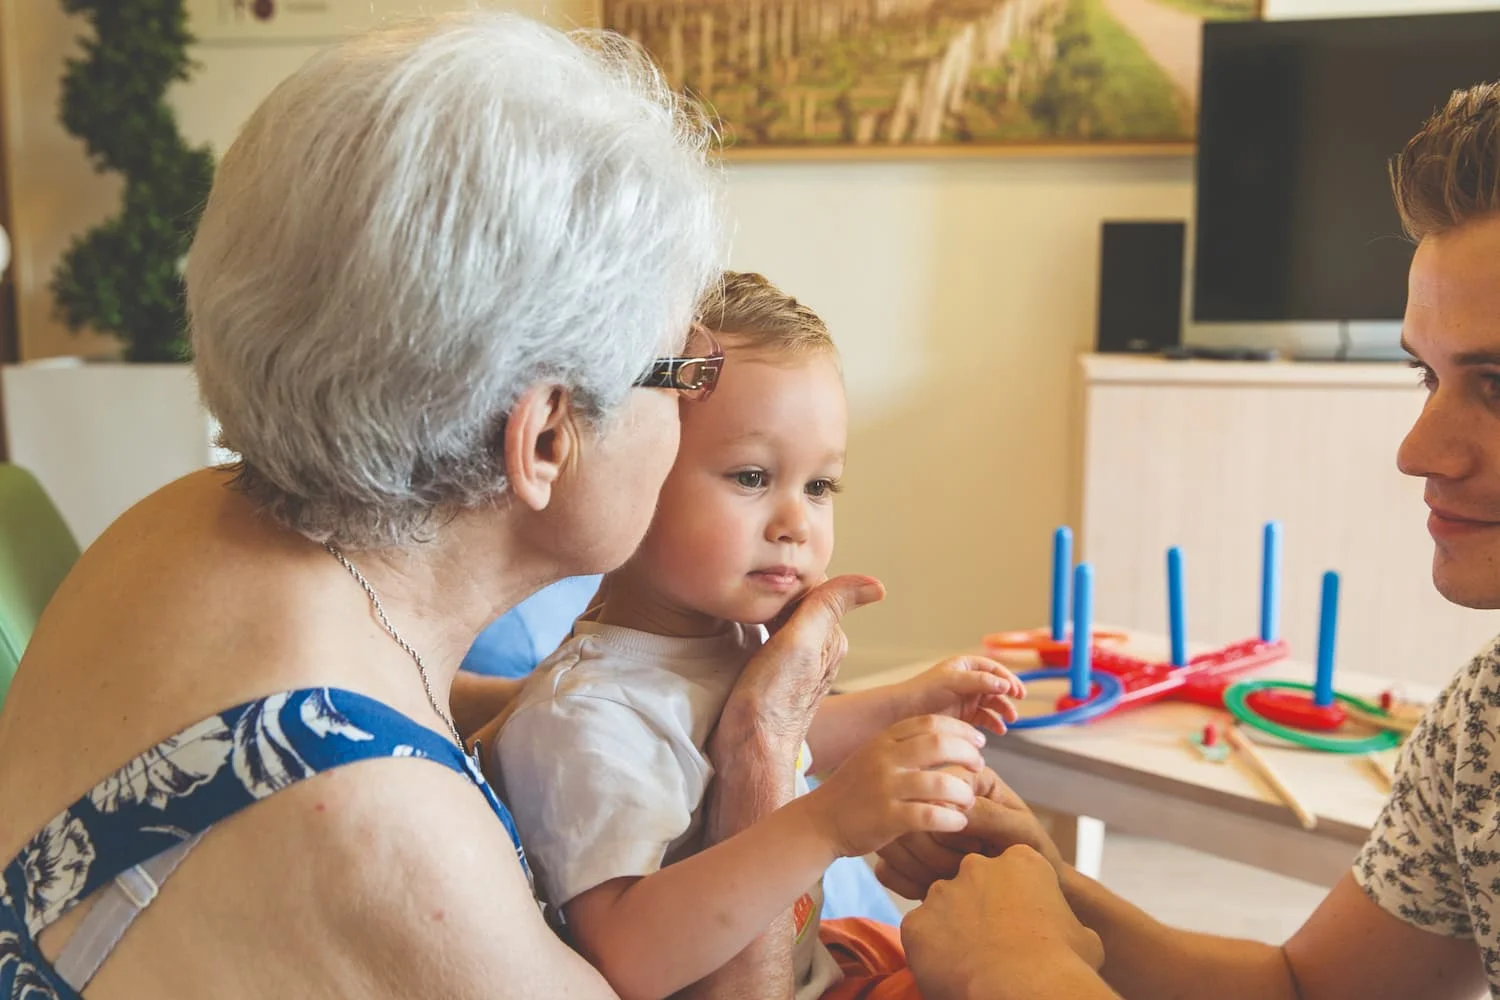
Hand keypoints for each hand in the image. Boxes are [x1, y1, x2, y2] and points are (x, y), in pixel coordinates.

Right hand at [712, 574, 885, 759]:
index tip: (771, 574)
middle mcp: (819, 651)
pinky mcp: (775, 676)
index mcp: (831, 640)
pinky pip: (772, 635)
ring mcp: (797, 665)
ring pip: (786, 617)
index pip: (818, 587)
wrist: (748, 749)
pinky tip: (746, 627)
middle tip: (754, 588)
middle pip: (801, 601)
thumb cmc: (772, 700)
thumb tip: (877, 584)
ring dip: (770, 606)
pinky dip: (761, 624)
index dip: (794, 577)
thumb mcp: (802, 642)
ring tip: (749, 602)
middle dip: (782, 590)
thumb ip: (830, 606)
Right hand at [802, 715, 985, 857]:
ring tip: (969, 800)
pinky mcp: (886, 818)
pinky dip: (951, 819)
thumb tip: (946, 740)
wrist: (819, 822)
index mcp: (883, 740)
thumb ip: (903, 747)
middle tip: (979, 767)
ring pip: (939, 782)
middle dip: (968, 754)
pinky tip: (958, 823)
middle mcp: (884, 759)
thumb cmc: (854, 791)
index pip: (931, 722)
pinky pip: (930, 816)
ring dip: (963, 792)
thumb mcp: (874, 757)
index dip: (961, 730)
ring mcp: (885, 788)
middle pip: (939, 744)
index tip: (978, 741)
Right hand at [875, 767, 1063, 898]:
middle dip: (936, 852)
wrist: (1026, 891)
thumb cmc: (1030, 852)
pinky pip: (885, 868)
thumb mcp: (1018, 830)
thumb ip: (988, 815)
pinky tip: (931, 890)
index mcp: (966, 777)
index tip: (977, 846)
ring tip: (952, 879)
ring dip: (922, 869)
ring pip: (894, 843)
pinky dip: (907, 884)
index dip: (952, 823)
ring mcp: (913, 824)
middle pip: (909, 817)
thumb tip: (949, 809)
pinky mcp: (902, 852)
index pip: (935, 787)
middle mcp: (935, 794)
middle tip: (966, 868)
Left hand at [893, 656, 1024, 732]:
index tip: (1017, 691)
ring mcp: (967, 699)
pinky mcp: (964, 716)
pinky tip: (998, 730)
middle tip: (1016, 705)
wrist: (904, 712)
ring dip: (1003, 710)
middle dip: (1008, 696)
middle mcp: (968, 682)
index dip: (1007, 678)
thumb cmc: (924, 690)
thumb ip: (979, 681)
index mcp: (965, 667)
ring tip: (1009, 720)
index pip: (993, 670)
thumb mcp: (953, 681)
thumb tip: (1005, 684)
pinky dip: (994, 723)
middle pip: (997, 687)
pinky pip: (985, 718)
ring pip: (993, 704)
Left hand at [901, 847, 1105, 999]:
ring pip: (943, 908)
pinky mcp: (916, 922)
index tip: (1021, 925)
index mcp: (1021, 861)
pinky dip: (931, 953)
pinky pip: (920, 935)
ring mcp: (942, 892)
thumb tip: (1072, 936)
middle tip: (993, 945)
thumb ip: (1065, 922)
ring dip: (954, 930)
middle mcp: (976, 867)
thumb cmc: (1063, 965)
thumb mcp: (1083, 937)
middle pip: (972, 884)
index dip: (1016, 900)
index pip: (1012, 871)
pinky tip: (952, 972)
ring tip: (972, 962)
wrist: (1025, 990)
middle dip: (979, 910)